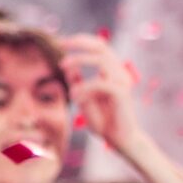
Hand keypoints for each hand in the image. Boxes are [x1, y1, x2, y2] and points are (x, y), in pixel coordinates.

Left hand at [62, 34, 140, 151]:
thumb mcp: (85, 101)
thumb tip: (68, 69)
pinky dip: (84, 86)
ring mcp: (123, 83)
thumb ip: (79, 84)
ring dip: (79, 60)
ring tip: (62, 67)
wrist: (121, 141)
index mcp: (113, 72)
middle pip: (102, 47)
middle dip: (80, 42)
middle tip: (60, 44)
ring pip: (102, 60)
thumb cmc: (105, 123)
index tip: (60, 42)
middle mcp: (120, 74)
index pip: (100, 47)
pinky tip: (74, 96)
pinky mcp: (122, 94)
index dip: (81, 41)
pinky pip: (101, 83)